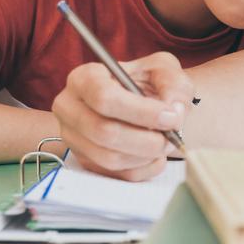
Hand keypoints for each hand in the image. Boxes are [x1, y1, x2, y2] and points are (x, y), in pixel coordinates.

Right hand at [51, 52, 194, 180]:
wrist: (146, 103)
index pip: (104, 97)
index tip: (170, 117)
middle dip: (146, 139)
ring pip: (110, 158)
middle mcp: (70, 109)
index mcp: (84, 78)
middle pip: (104, 132)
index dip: (140, 111)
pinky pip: (117, 174)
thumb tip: (173, 111)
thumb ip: (173, 84)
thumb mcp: (164, 69)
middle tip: (172, 136)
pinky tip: (156, 154)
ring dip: (147, 155)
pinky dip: (144, 168)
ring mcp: (74, 138)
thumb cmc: (150, 82)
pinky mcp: (86, 161)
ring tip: (166, 142)